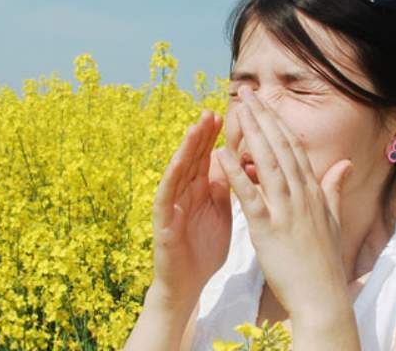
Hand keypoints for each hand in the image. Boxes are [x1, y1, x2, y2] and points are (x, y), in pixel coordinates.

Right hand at [151, 110, 231, 307]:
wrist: (188, 284)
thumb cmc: (204, 249)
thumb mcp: (220, 213)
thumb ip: (223, 188)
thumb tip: (232, 162)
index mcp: (200, 191)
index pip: (208, 158)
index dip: (216, 137)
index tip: (228, 115)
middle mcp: (184, 193)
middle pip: (193, 159)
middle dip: (202, 135)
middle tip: (212, 111)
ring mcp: (172, 205)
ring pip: (178, 171)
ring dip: (186, 149)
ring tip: (195, 128)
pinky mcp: (163, 222)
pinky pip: (166, 196)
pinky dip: (172, 177)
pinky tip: (178, 162)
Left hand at [215, 87, 353, 318]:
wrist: (323, 297)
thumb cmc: (324, 261)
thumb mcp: (332, 220)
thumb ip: (334, 189)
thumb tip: (345, 164)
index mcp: (313, 192)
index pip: (294, 148)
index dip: (278, 123)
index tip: (265, 104)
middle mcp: (301, 195)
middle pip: (281, 147)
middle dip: (264, 117)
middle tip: (247, 93)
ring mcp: (286, 210)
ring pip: (267, 163)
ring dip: (251, 134)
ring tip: (238, 110)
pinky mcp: (268, 229)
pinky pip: (250, 196)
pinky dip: (235, 173)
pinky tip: (221, 154)